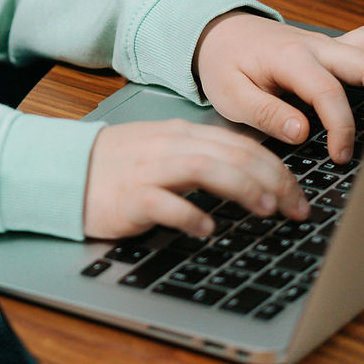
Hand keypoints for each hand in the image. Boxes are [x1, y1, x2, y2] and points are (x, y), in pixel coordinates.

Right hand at [81, 117, 307, 239]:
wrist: (65, 171)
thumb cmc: (118, 167)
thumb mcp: (164, 151)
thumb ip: (202, 156)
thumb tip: (252, 173)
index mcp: (181, 135)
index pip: (241, 144)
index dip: (277, 169)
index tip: (298, 196)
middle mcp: (170, 147)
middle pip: (231, 153)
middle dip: (272, 180)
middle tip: (297, 209)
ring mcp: (149, 170)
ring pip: (203, 167)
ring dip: (240, 186)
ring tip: (266, 209)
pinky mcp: (130, 197)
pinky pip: (163, 202)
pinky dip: (188, 213)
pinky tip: (207, 228)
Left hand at [195, 12, 363, 162]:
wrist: (219, 32)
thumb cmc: (224, 63)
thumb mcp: (229, 94)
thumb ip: (265, 113)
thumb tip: (300, 132)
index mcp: (289, 58)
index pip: (328, 91)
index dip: (341, 127)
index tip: (340, 155)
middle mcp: (316, 46)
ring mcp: (329, 44)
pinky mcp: (334, 47)